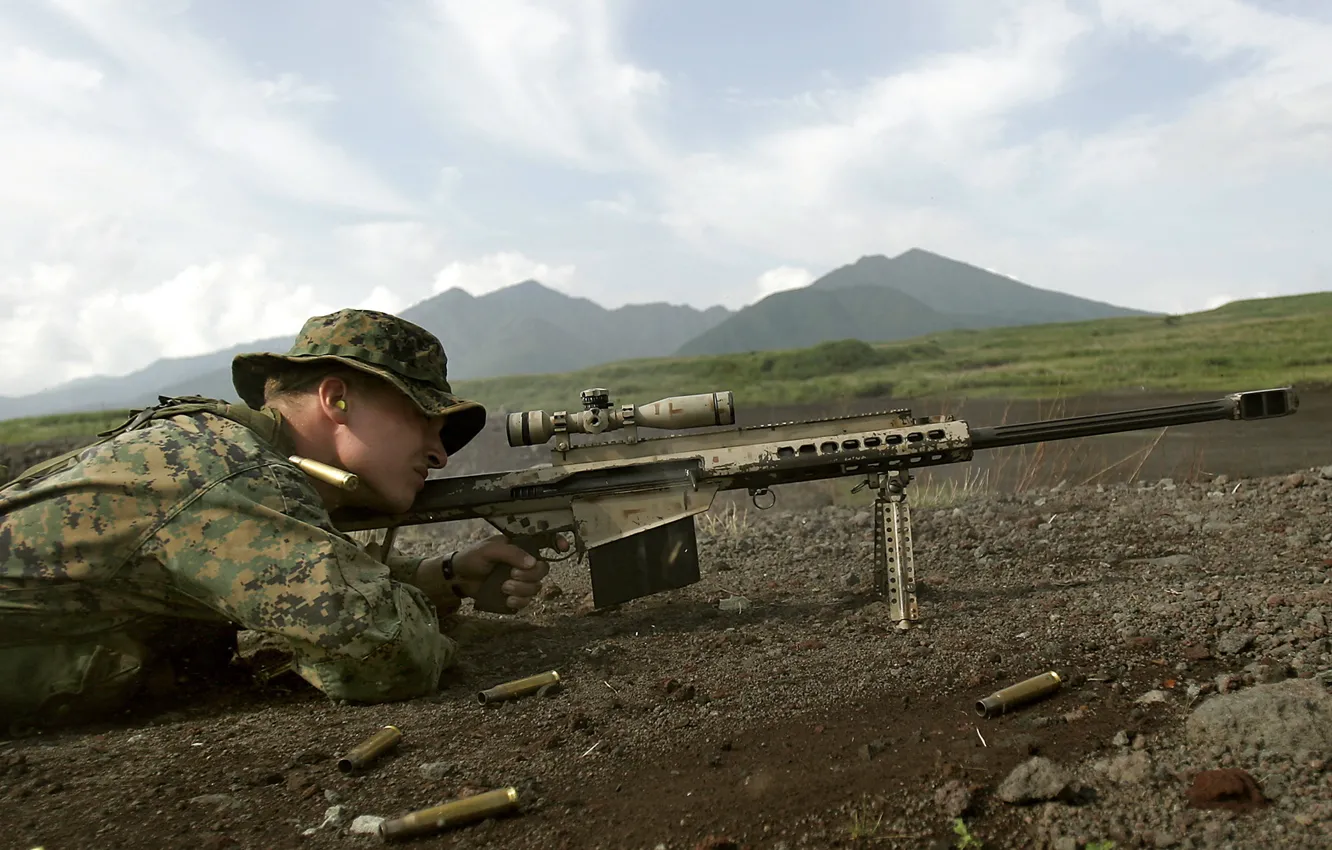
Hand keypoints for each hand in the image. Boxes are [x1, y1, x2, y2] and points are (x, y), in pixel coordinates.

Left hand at [451, 534, 565, 612]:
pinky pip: (527, 601)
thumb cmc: (473, 557)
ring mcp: (521, 580)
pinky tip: (506, 599)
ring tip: (504, 587)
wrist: (459, 578)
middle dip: (530, 575)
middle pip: (543, 569)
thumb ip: (511, 553)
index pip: (545, 541)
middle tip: (511, 575)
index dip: (557, 543)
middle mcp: (524, 562)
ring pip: (536, 587)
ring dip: (521, 589)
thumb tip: (532, 562)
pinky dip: (518, 602)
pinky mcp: (515, 596)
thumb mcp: (490, 549)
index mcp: (520, 546)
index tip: (563, 548)